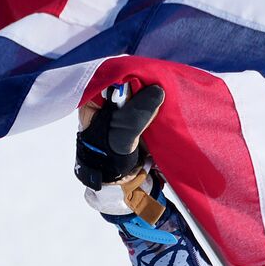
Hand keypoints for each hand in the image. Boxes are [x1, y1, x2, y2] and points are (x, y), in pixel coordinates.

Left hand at [75, 86, 171, 241]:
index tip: (152, 74)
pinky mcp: (137, 122)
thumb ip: (135, 115)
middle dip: (146, 83)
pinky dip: (159, 105)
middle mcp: (106, 105)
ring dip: (155, 94)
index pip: (112, 78)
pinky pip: (149, 106)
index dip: (132, 74)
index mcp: (93, 105)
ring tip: (171, 89)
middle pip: (128, 84)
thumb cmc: (110, 164)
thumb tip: (157, 90)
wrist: (122, 191)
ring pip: (140, 95)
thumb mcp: (121, 138)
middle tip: (166, 80)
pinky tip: (171, 101)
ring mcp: (122, 113)